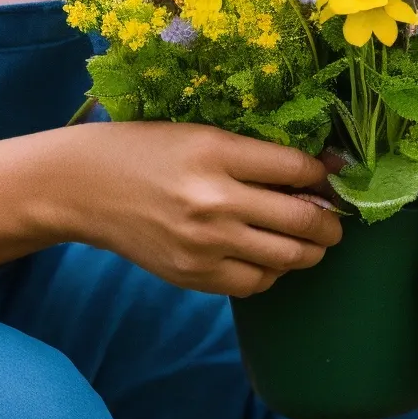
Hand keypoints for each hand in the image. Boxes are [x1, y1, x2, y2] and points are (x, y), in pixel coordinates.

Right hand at [58, 120, 340, 297]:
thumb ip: (254, 155)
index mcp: (216, 151)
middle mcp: (215, 199)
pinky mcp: (193, 275)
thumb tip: (317, 172)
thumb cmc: (144, 150)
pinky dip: (271, 272)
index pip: (297, 168)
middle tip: (334, 220)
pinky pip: (255, 284)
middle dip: (330, 222)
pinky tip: (266, 257)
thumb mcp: (200, 134)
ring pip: (287, 258)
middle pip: (302, 220)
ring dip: (310, 251)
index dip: (324, 175)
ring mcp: (204, 243)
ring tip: (310, 242)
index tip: (332, 177)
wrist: (84, 186)